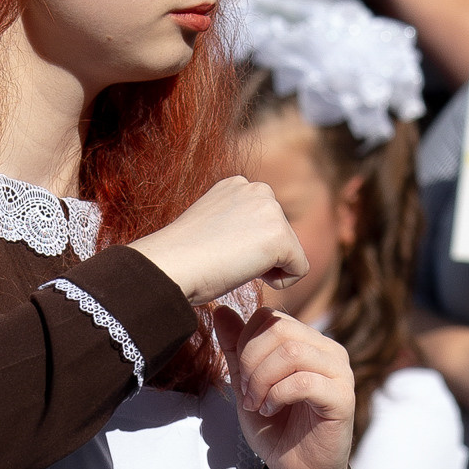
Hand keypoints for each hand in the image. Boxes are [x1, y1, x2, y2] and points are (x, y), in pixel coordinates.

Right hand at [134, 175, 306, 308]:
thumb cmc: (181, 257)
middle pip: (282, 238)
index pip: (264, 225)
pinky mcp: (279, 235)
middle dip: (260, 258)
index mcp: (238, 185)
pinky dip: (279, 283)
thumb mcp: (211, 228)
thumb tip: (250, 241)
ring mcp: (270, 210)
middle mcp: (258, 189)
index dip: (246, 248)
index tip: (217, 251)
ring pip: (291, 254)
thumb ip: (235, 224)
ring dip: (266, 269)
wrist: (169, 265)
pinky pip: (299, 270)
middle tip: (224, 259)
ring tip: (232, 264)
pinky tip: (245, 273)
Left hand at [222, 306, 353, 468]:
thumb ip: (236, 350)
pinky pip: (304, 381)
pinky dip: (278, 396)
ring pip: (292, 352)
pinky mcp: (342, 398)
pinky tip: (271, 411)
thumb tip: (221, 311)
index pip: (271, 317)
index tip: (240, 378)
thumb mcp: (247, 385)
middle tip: (246, 394)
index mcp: (307, 342)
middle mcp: (328, 350)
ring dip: (263, 380)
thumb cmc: (277, 429)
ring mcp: (339, 372)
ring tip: (257, 404)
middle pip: (280, 330)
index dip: (245, 343)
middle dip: (251, 362)